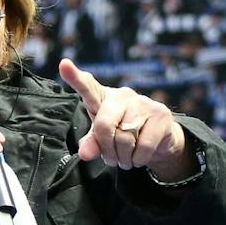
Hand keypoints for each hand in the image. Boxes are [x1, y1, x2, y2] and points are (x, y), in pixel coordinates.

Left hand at [59, 59, 190, 178]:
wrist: (159, 138)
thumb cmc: (125, 134)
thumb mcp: (104, 139)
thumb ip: (92, 143)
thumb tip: (85, 154)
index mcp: (103, 98)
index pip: (87, 87)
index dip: (75, 77)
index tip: (64, 65)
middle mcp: (123, 95)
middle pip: (104, 125)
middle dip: (107, 150)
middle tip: (112, 159)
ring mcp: (143, 103)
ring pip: (125, 139)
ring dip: (124, 158)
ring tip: (126, 159)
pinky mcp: (161, 114)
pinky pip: (144, 146)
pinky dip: (139, 159)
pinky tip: (139, 157)